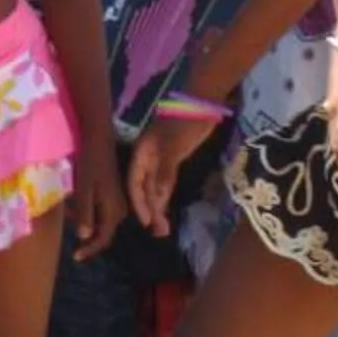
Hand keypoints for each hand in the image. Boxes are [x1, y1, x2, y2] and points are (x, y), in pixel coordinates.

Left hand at [69, 145, 127, 259]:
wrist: (100, 143)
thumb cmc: (90, 165)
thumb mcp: (83, 191)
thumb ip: (84, 214)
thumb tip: (83, 237)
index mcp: (113, 210)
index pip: (103, 239)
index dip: (90, 250)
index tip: (75, 256)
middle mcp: (119, 210)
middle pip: (104, 233)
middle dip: (86, 238)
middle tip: (69, 241)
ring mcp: (118, 202)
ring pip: (101, 222)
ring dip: (85, 223)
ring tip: (66, 216)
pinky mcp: (113, 195)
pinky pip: (101, 212)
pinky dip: (87, 213)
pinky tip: (73, 205)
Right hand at [126, 110, 222, 235]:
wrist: (202, 104)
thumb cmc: (184, 123)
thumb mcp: (173, 149)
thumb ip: (164, 174)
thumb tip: (157, 200)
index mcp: (142, 153)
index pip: (134, 183)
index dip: (139, 203)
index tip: (146, 221)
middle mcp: (148, 158)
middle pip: (145, 188)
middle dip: (150, 210)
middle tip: (159, 232)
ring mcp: (161, 159)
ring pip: (156, 187)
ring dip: (159, 206)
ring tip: (164, 228)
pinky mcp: (174, 159)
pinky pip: (166, 182)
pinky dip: (166, 195)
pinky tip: (167, 209)